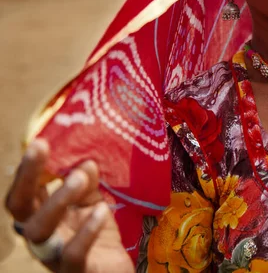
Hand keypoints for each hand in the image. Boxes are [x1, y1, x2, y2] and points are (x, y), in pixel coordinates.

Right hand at [5, 140, 133, 272]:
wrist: (113, 272)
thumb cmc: (97, 236)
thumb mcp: (93, 204)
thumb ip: (89, 185)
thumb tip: (86, 162)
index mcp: (41, 216)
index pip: (24, 191)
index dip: (29, 168)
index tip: (41, 141)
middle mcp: (40, 235)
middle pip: (19, 207)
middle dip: (27, 176)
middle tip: (41, 147)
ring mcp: (53, 256)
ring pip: (39, 230)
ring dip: (57, 199)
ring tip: (80, 177)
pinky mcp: (75, 272)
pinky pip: (71, 254)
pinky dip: (86, 231)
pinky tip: (101, 211)